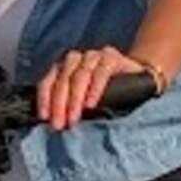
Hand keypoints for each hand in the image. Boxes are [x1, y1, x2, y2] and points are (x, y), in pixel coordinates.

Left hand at [36, 46, 156, 130]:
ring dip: (75, 99)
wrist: (135, 77)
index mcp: (62, 68)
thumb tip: (54, 123)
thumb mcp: (82, 98)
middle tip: (60, 124)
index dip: (44, 99)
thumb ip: (69, 104)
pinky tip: (91, 104)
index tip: (45, 118)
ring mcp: (92, 56)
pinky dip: (94, 89)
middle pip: (62, 80)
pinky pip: (100, 72)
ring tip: (74, 117)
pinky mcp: (110, 57)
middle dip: (59, 104)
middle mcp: (74, 59)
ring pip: (79, 76)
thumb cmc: (105, 92)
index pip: (48, 82)